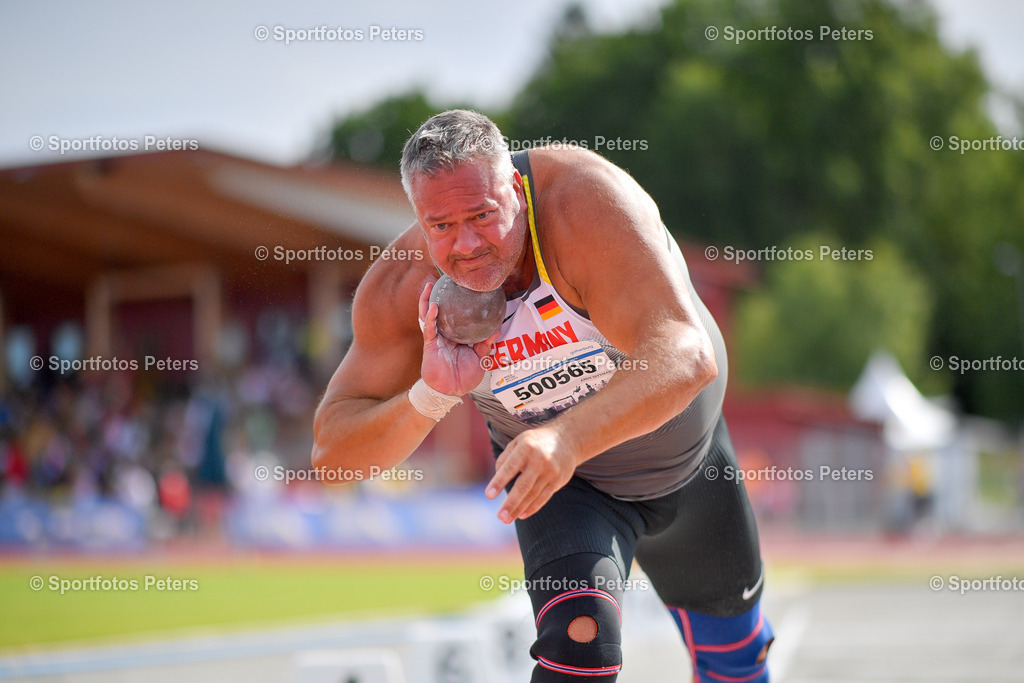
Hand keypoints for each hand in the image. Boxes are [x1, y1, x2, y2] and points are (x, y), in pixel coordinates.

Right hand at [418, 280, 498, 395]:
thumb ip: (486, 344)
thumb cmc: (464, 377)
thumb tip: (498, 329)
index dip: (455, 302)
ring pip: (428, 315)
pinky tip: (433, 305)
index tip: (461, 287)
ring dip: (426, 300)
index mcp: (455, 336)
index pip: (454, 316)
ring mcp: (435, 338)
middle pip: (438, 310)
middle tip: (441, 279)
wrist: (451, 391)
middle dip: (437, 294)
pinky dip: (430, 316)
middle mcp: (444, 334)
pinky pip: (429, 328)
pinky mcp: (430, 344)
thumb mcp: (480, 359)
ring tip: (428, 285)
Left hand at [485, 426, 579, 523]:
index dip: (499, 481)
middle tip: (500, 516)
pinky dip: (533, 507)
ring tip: (507, 519)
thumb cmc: (536, 442)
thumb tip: (497, 478)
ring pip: (533, 494)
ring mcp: (551, 471)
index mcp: (526, 447)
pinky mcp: (559, 480)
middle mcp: (540, 460)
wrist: (568, 439)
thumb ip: (505, 458)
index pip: (510, 467)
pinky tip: (521, 515)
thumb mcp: (519, 441)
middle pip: (524, 485)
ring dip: (519, 508)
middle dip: (511, 502)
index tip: (489, 495)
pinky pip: (544, 497)